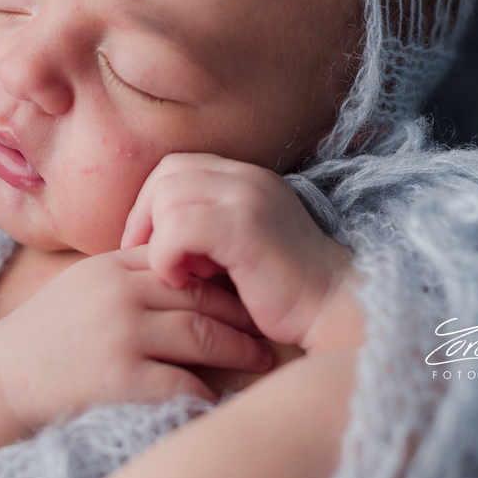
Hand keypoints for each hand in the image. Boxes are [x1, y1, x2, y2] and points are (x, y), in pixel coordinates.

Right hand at [0, 245, 272, 477]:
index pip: (182, 259)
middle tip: (270, 322)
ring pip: (202, 335)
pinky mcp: (120, 379)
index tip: (249, 284)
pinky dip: (207, 391)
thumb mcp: (83, 287)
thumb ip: (128, 273)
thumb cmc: (46, 337)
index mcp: (112, 267)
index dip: (221, 273)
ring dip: (239, 349)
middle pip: (201, 296)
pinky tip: (220, 396)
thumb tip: (184, 267)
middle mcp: (119, 293)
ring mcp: (121, 335)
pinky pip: (182, 384)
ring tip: (261, 358)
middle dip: (242, 313)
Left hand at [121, 153, 362, 352]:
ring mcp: (248, 198)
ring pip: (167, 197)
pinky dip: (165, 256)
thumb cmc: (280, 291)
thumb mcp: (237, 245)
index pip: (176, 167)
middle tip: (154, 260)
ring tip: (182, 273)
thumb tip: (144, 233)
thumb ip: (201, 227)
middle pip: (166, 175)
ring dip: (159, 240)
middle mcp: (248, 178)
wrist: (333, 310)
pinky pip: (178, 228)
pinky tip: (182, 281)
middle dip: (145, 219)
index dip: (149, 203)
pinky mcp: (246, 227)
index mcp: (246, 177)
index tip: (146, 244)